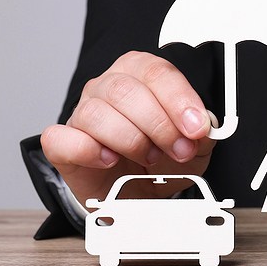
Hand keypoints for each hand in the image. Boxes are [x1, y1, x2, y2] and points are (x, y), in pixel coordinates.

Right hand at [40, 51, 213, 206]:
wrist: (136, 193)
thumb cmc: (162, 160)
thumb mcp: (194, 146)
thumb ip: (203, 133)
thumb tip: (204, 125)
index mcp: (141, 74)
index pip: (157, 72)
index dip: (179, 100)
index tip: (196, 127)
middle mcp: (108, 86)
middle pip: (126, 90)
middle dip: (159, 125)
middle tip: (178, 150)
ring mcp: (81, 112)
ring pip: (96, 113)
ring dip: (130, 140)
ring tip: (149, 156)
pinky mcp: (61, 143)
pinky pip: (62, 138)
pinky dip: (88, 151)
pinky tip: (110, 160)